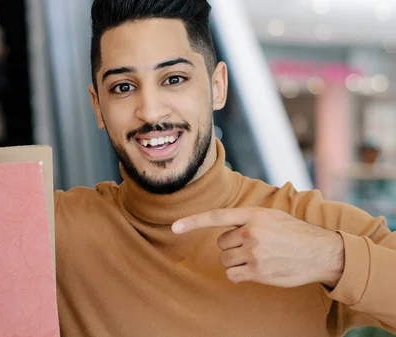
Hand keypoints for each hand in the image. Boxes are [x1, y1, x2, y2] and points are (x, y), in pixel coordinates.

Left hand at [172, 208, 344, 287]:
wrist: (320, 252)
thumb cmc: (293, 233)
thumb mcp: (271, 216)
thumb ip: (247, 219)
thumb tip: (223, 226)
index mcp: (253, 215)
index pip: (216, 216)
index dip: (193, 222)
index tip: (174, 227)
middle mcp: (251, 232)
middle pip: (221, 244)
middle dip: (232, 247)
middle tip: (254, 246)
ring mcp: (254, 253)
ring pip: (225, 260)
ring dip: (236, 261)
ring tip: (259, 257)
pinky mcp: (258, 271)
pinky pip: (232, 275)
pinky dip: (239, 275)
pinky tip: (256, 270)